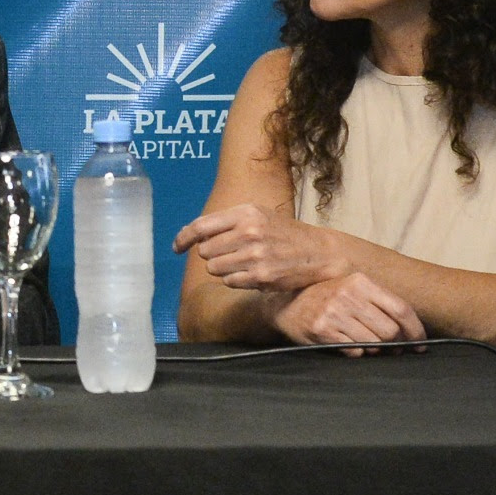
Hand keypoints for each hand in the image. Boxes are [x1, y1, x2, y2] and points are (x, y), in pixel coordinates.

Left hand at [173, 202, 343, 292]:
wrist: (318, 253)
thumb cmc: (282, 233)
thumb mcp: (257, 216)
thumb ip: (225, 223)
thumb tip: (189, 236)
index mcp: (246, 213)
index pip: (200, 226)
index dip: (183, 238)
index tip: (176, 248)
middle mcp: (249, 232)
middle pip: (205, 251)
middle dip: (212, 254)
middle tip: (232, 252)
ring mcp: (255, 255)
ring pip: (213, 268)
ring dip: (223, 268)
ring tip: (243, 262)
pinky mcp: (260, 276)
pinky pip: (228, 281)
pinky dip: (235, 279)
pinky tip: (252, 272)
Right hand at [273, 272, 425, 354]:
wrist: (285, 305)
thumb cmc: (325, 299)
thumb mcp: (351, 289)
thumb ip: (379, 302)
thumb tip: (410, 330)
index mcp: (360, 281)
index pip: (401, 309)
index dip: (415, 329)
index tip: (420, 342)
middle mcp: (347, 294)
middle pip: (390, 329)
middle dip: (396, 344)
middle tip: (394, 349)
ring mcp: (333, 312)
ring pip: (374, 342)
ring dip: (376, 349)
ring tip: (369, 345)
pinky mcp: (322, 330)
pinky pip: (354, 350)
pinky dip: (357, 352)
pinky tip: (349, 344)